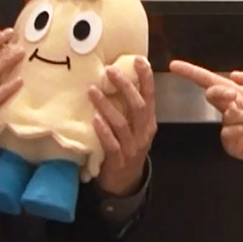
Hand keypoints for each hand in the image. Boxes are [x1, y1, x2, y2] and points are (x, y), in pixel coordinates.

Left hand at [88, 57, 156, 196]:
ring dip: (106, 106)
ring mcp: (132, 147)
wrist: (126, 182)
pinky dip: (103, 131)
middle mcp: (143, 132)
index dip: (146, 78)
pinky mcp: (118, 160)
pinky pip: (112, 144)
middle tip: (109, 70)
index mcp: (148, 122)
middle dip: (125, 86)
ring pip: (122, 123)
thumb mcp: (134, 128)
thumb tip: (115, 79)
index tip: (138, 59)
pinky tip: (94, 120)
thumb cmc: (127, 148)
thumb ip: (128, 108)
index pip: (150, 96)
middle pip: (138, 106)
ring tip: (92, 91)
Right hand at [168, 60, 242, 178]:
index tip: (174, 65)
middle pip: (213, 94)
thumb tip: (233, 74)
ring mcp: (232, 127)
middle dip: (219, 92)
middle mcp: (232, 108)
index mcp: (240, 93)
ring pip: (228, 115)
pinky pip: (230, 132)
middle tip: (232, 94)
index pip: (212, 80)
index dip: (192, 73)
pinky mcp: (234, 144)